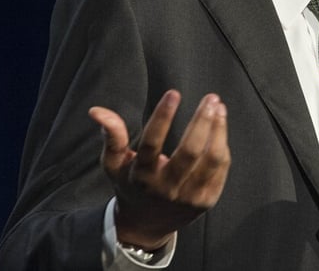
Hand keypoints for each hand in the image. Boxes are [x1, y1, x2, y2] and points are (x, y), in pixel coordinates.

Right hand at [88, 90, 230, 249]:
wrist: (148, 225)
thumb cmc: (131, 185)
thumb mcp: (115, 164)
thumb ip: (112, 136)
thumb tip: (96, 111)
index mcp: (142, 176)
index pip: (151, 144)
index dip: (162, 117)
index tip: (173, 94)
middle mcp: (166, 188)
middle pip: (189, 152)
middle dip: (202, 121)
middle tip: (210, 98)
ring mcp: (189, 196)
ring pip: (211, 160)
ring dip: (218, 130)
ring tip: (220, 108)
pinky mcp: (207, 201)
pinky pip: (220, 169)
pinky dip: (221, 145)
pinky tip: (220, 129)